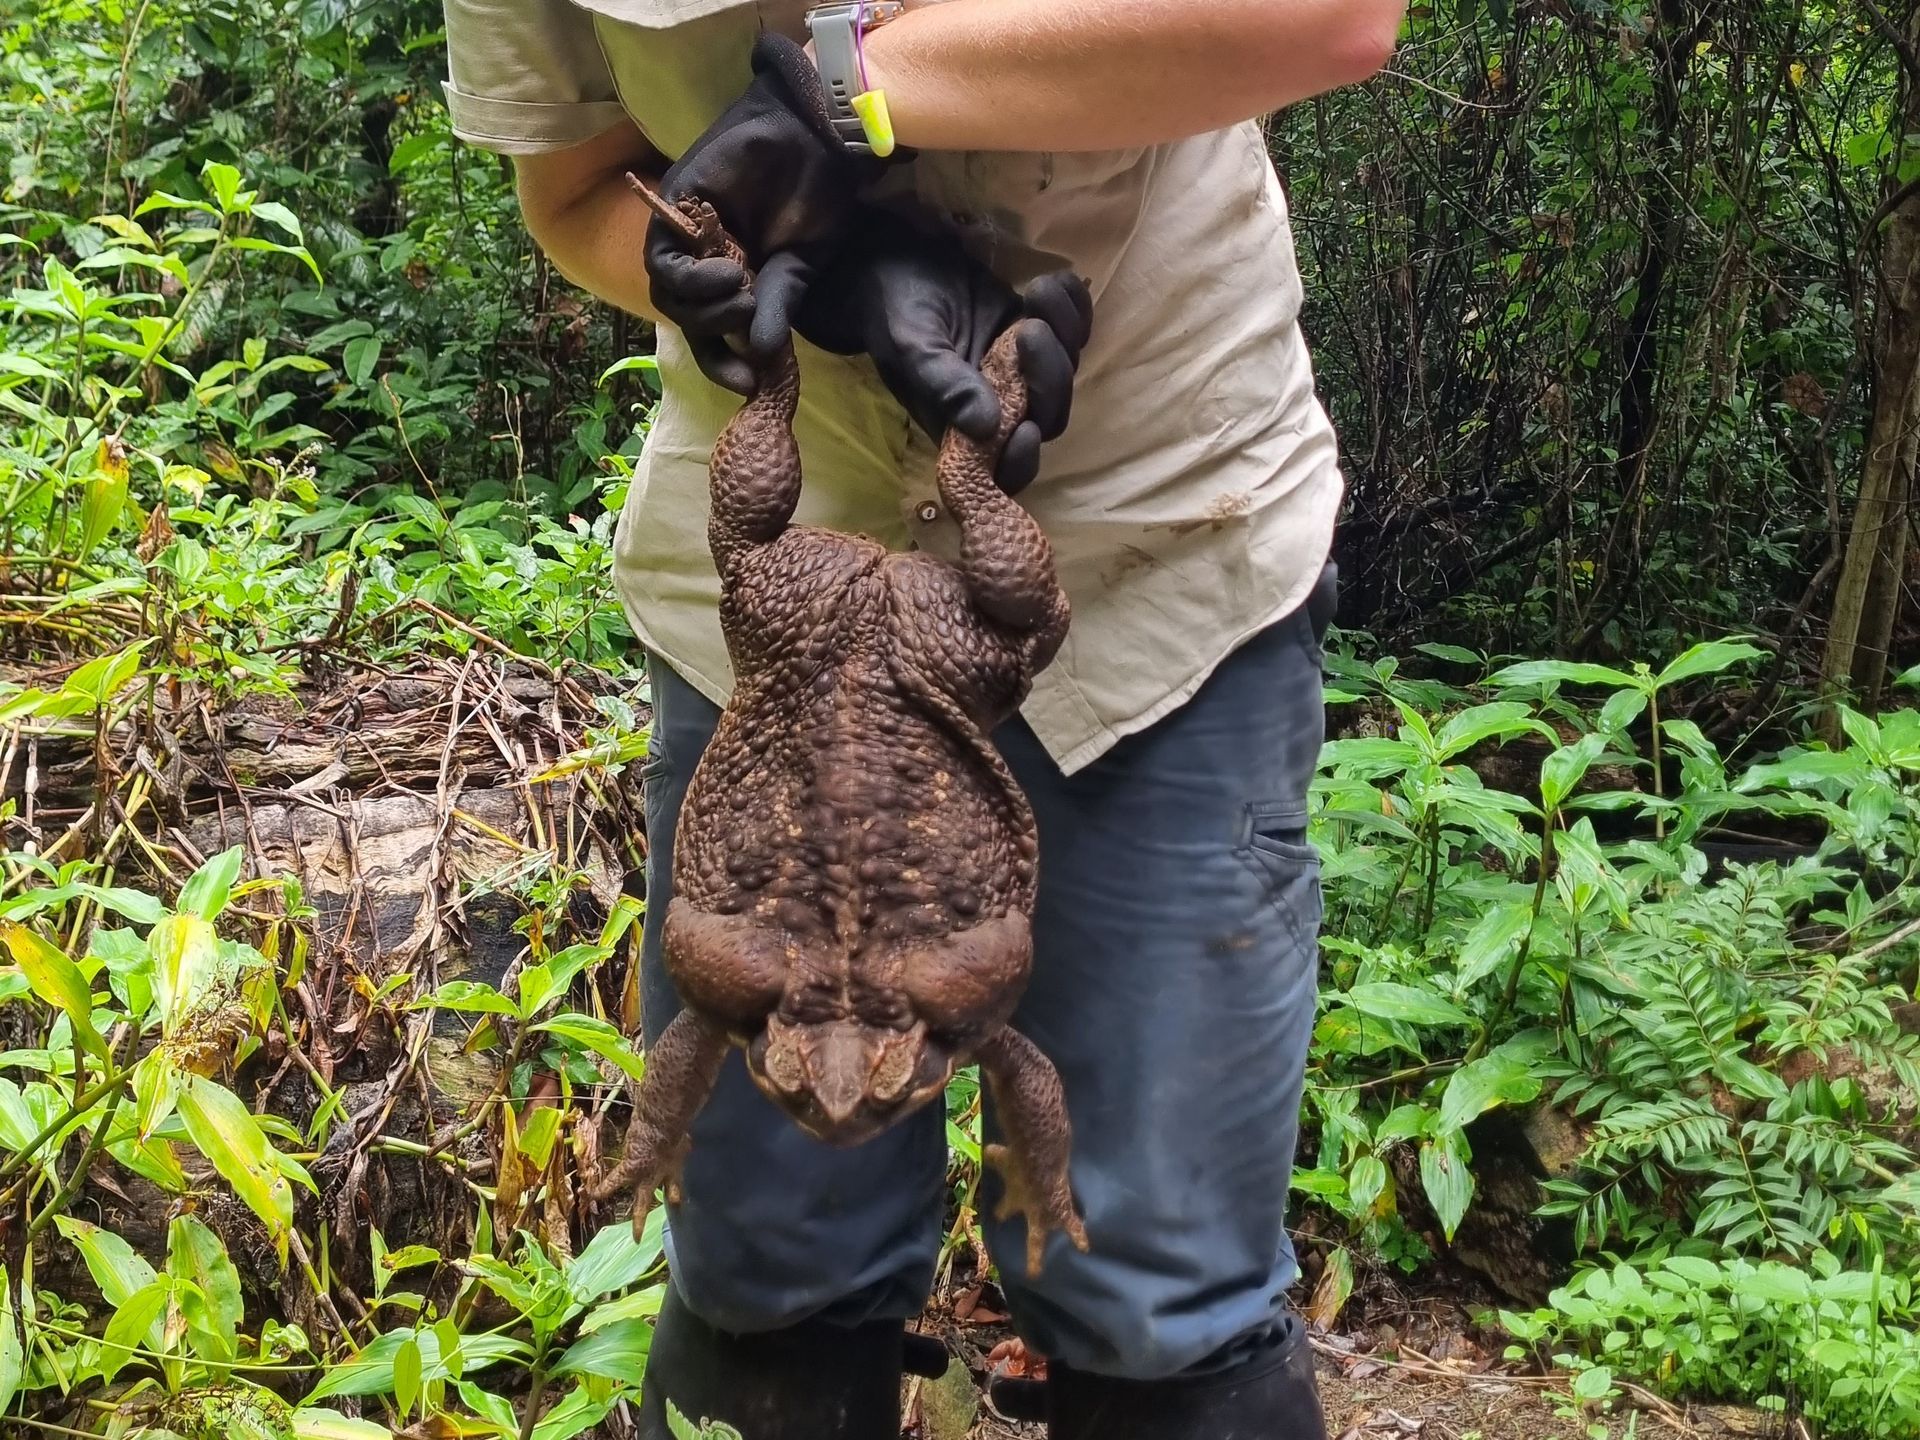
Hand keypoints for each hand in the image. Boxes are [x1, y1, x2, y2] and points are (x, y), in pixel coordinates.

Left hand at [646, 33, 882, 392]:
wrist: (812, 138)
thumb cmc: (816, 197)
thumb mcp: (801, 265)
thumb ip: (777, 307)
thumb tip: (762, 356)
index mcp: (735, 277)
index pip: (712, 333)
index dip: (722, 364)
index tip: (747, 384)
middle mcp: (705, 261)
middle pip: (685, 317)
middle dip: (714, 333)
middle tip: (749, 317)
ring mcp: (687, 236)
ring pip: (669, 295)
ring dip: (703, 307)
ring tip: (741, 291)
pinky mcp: (674, 210)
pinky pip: (663, 263)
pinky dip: (691, 279)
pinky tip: (726, 272)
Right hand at [779, 211, 1093, 494]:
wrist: (896, 261)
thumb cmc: (895, 311)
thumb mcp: (912, 349)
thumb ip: (946, 387)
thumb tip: (986, 428)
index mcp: (964, 426)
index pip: (1005, 467)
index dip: (1023, 459)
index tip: (1026, 428)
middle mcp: (1000, 403)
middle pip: (1050, 415)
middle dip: (1049, 376)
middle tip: (1028, 329)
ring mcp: (1023, 368)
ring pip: (1067, 370)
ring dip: (1064, 333)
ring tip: (1035, 293)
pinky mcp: (1038, 329)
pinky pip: (1076, 328)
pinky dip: (1074, 306)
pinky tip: (1052, 282)